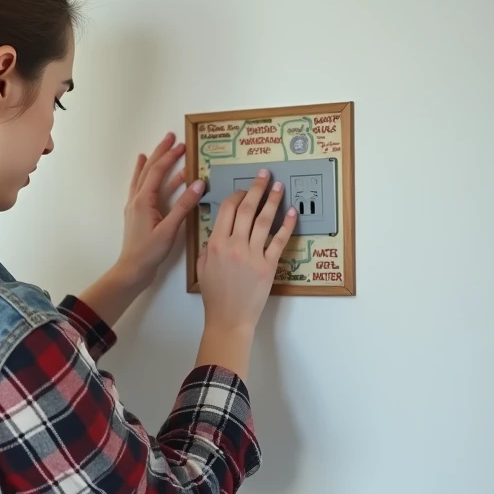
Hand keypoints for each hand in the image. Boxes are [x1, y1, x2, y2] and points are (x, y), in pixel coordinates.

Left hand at [113, 132, 204, 289]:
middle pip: (148, 170)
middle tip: (171, 138)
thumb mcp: (170, 229)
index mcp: (143, 201)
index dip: (169, 157)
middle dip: (160, 153)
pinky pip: (142, 189)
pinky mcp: (137, 213)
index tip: (181, 144)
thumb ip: (184, 206)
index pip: (157, 172)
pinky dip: (147, 178)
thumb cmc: (150, 252)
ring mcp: (135, 206)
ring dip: (155, 163)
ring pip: (144, 178)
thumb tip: (198, 183)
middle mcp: (136, 199)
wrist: (132, 269)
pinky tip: (149, 174)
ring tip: (164, 150)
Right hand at [197, 169, 296, 333]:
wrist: (228, 318)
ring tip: (279, 187)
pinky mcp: (268, 266)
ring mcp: (252, 255)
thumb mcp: (202, 267)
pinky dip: (286, 225)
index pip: (226, 210)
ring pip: (263, 221)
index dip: (236, 195)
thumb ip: (208, 246)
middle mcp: (234, 246)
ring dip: (272, 201)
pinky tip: (291, 213)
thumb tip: (218, 231)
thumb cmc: (215, 295)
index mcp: (215, 244)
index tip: (242, 189)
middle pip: (246, 209)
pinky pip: (279, 241)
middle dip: (256, 189)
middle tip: (264, 175)